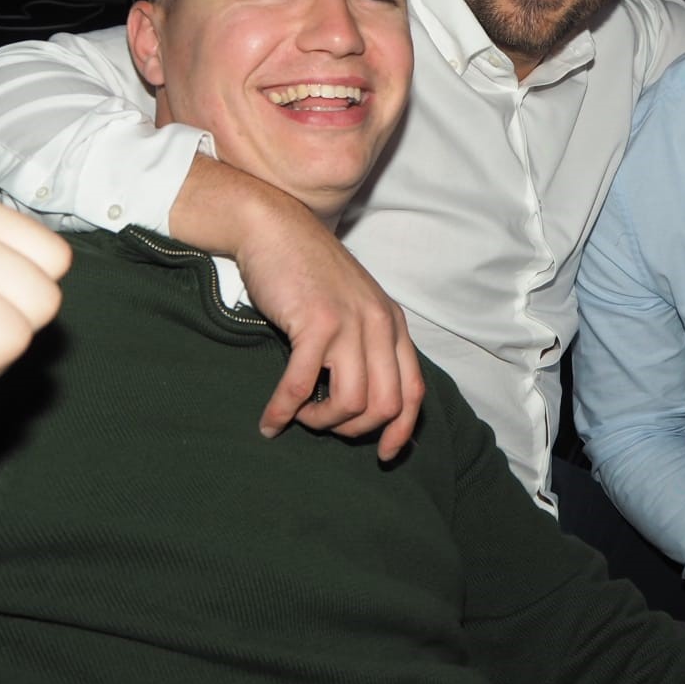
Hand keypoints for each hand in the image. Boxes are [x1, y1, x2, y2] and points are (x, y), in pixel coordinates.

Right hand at [217, 159, 422, 459]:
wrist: (274, 228)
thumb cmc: (307, 273)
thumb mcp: (354, 306)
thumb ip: (367, 344)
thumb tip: (363, 404)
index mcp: (393, 324)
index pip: (414, 392)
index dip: (401, 431)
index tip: (383, 455)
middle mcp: (380, 324)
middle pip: (385, 405)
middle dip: (354, 429)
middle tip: (324, 424)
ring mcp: (350, 322)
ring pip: (351, 402)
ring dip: (322, 421)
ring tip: (300, 415)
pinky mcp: (316, 323)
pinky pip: (302, 385)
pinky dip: (284, 411)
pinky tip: (270, 422)